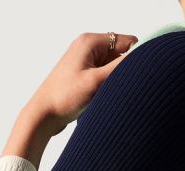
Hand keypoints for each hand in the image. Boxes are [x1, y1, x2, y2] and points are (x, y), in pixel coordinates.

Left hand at [2, 32, 137, 165]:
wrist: (44, 115)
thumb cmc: (64, 97)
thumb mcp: (96, 81)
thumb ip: (120, 67)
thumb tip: (141, 56)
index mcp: (90, 42)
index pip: (126, 41)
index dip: (136, 56)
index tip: (139, 74)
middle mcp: (88, 47)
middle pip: (120, 53)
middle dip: (125, 70)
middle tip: (120, 87)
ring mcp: (86, 61)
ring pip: (113, 67)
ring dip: (116, 80)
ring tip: (107, 94)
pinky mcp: (85, 75)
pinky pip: (105, 76)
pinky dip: (108, 86)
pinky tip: (103, 97)